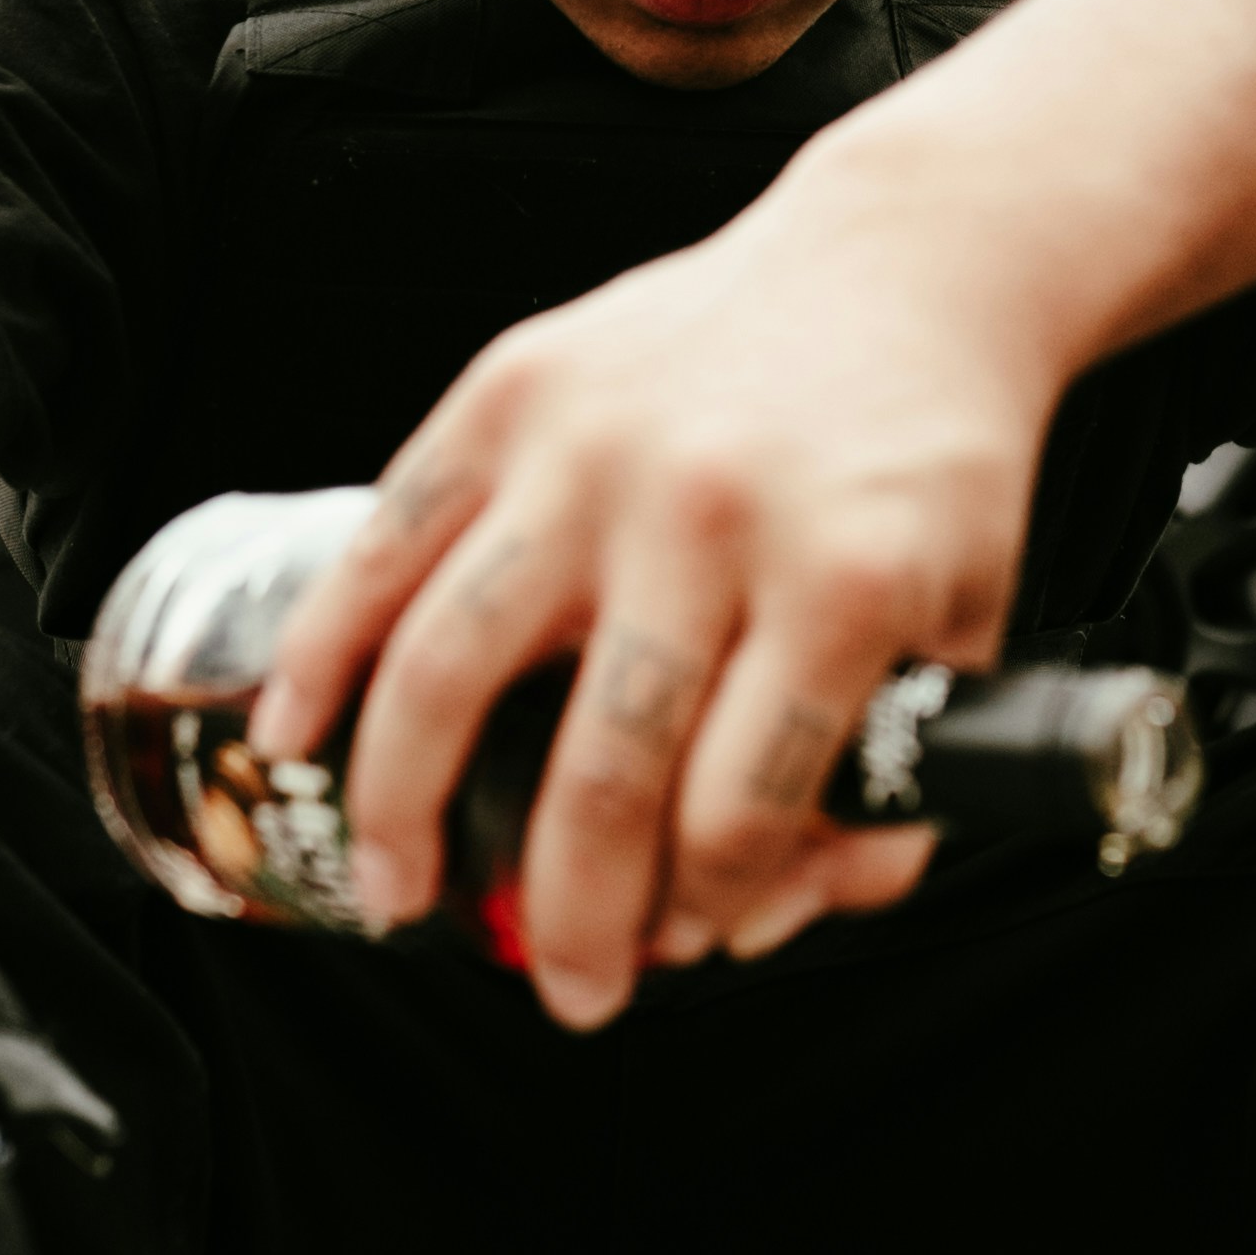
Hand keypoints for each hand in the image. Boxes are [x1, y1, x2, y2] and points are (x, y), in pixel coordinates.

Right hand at [252, 171, 1068, 1026]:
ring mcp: (596, 449)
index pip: (738, 810)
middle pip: (596, 771)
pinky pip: (384, 541)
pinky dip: (323, 652)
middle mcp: (709, 515)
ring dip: (406, 810)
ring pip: (453, 667)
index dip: (706, 910)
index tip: (693, 943)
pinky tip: (291, 736)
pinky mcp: (512, 391)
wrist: (906, 263)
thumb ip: (891, 786)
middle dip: (569, 917)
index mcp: (843, 581)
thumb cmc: (928, 469)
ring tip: (400, 895)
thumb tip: (768, 918)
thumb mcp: (964, 630)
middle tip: (566, 990)